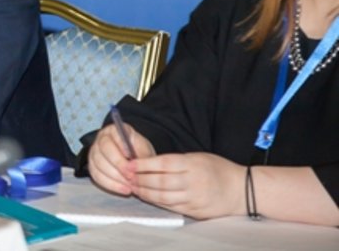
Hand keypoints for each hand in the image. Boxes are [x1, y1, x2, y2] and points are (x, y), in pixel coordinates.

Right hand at [87, 122, 155, 195]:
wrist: (132, 160)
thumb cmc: (138, 152)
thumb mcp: (144, 149)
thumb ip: (143, 154)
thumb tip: (141, 164)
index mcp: (114, 130)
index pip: (114, 134)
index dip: (121, 145)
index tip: (130, 156)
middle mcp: (101, 139)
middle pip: (104, 149)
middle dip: (119, 165)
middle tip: (132, 176)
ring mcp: (94, 152)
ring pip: (99, 164)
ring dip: (116, 177)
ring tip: (130, 185)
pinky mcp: (92, 166)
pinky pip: (97, 176)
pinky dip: (111, 185)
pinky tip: (123, 189)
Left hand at [130, 152, 245, 218]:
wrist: (242, 191)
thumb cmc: (219, 170)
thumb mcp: (198, 157)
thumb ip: (177, 161)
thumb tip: (149, 163)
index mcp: (193, 164)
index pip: (163, 164)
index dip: (144, 164)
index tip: (130, 163)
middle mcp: (193, 182)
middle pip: (160, 181)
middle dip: (140, 179)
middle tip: (126, 176)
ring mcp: (194, 198)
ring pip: (163, 196)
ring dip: (145, 192)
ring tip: (133, 186)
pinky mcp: (194, 211)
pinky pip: (170, 206)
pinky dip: (156, 201)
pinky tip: (147, 196)